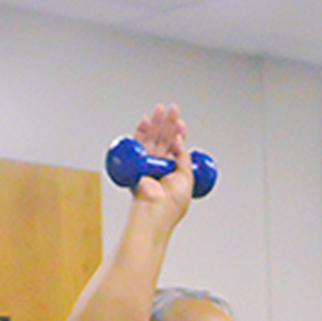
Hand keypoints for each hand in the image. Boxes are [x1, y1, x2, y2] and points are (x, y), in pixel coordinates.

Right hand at [130, 103, 195, 219]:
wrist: (155, 211)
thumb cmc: (171, 204)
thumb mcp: (187, 179)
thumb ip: (184, 159)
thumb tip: (179, 141)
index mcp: (170, 171)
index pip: (174, 148)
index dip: (178, 134)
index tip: (181, 124)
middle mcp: (157, 166)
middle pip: (163, 140)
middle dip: (168, 123)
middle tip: (173, 109)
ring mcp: (145, 163)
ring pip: (152, 138)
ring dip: (157, 122)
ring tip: (163, 109)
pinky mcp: (135, 163)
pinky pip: (137, 144)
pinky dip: (142, 131)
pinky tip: (147, 119)